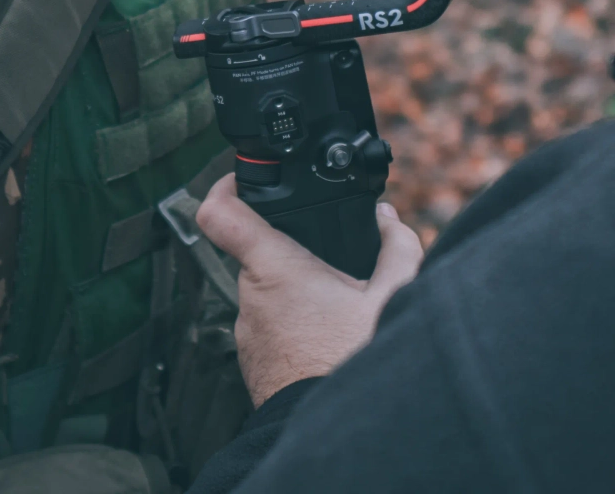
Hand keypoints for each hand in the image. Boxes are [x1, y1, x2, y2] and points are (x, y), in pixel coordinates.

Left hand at [196, 175, 424, 405]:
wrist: (343, 432)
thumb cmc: (358, 362)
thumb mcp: (393, 295)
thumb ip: (395, 247)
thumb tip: (388, 220)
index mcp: (274, 268)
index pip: (219, 214)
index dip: (224, 187)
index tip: (242, 181)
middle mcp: (249, 297)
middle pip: (259, 256)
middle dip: (294, 256)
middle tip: (333, 266)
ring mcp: (247, 334)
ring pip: (269, 297)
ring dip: (298, 297)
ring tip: (339, 314)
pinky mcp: (254, 365)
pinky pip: (271, 331)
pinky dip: (295, 329)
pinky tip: (329, 343)